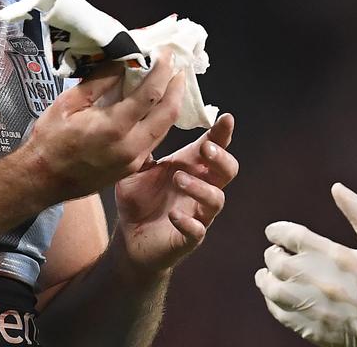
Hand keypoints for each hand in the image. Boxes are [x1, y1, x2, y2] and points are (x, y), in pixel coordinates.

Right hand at [24, 52, 182, 202]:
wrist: (42, 180)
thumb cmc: (50, 139)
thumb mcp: (68, 103)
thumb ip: (99, 82)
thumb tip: (122, 61)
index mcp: (114, 128)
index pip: (151, 94)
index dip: (162, 71)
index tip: (166, 53)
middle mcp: (131, 147)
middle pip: (168, 113)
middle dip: (177, 87)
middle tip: (178, 67)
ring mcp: (134, 161)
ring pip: (165, 129)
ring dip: (171, 104)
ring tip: (171, 83)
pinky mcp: (132, 168)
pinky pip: (155, 140)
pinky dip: (160, 121)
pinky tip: (156, 108)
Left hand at [114, 113, 237, 274]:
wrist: (128, 239)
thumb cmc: (137, 200)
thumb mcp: (134, 169)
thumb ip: (142, 147)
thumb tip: (142, 119)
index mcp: (190, 168)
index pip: (214, 147)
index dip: (222, 133)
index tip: (226, 118)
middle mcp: (199, 188)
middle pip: (228, 171)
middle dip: (221, 158)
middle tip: (205, 148)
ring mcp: (197, 214)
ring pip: (216, 199)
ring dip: (200, 188)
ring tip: (178, 179)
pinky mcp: (188, 237)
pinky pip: (198, 231)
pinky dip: (188, 223)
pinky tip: (173, 215)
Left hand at [256, 183, 356, 346]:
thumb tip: (336, 187)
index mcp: (334, 254)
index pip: (290, 235)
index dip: (276, 231)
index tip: (273, 232)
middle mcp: (319, 279)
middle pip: (276, 261)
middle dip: (272, 254)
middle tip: (276, 253)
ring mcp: (314, 305)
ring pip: (272, 288)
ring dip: (266, 278)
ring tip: (269, 274)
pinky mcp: (311, 328)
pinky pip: (279, 313)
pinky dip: (273, 302)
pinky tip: (278, 296)